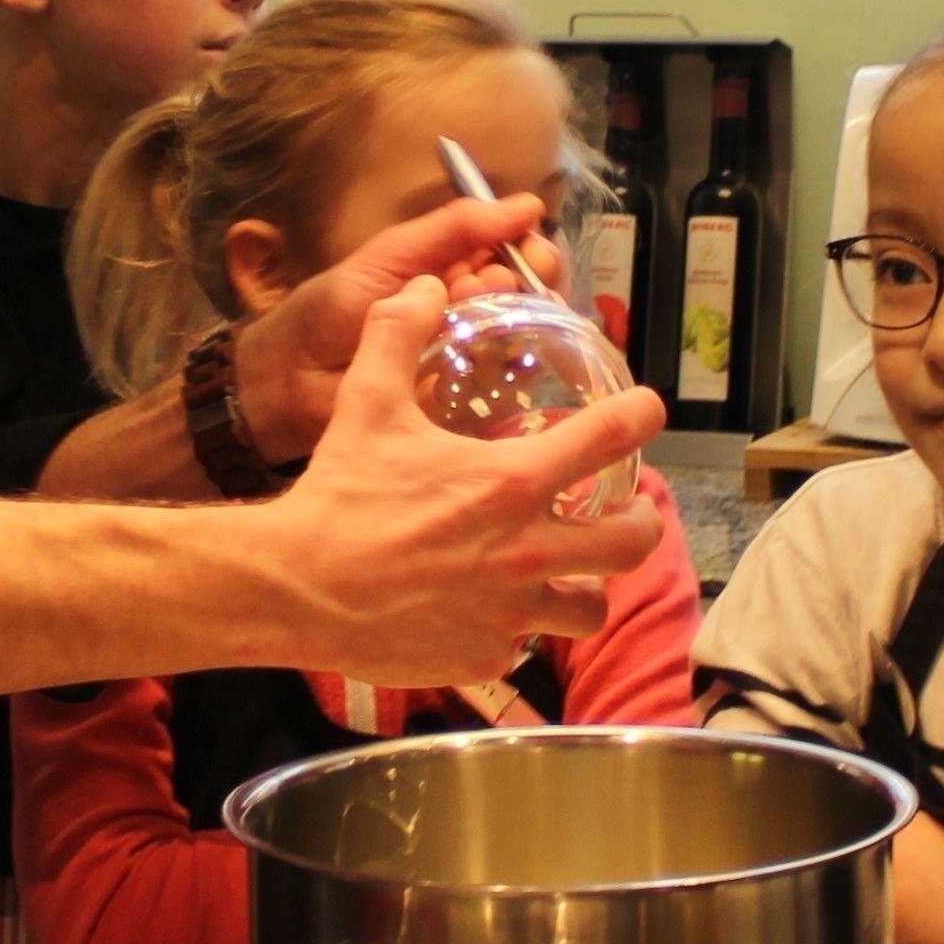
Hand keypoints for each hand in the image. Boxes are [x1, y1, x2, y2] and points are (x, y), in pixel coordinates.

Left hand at [227, 193, 552, 464]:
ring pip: (527, 340)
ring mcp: (475, 362)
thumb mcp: (393, 255)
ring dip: (509, 321)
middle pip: (536, 297)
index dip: (532, 250)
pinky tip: (472, 357)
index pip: (521, 255)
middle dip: (530, 283)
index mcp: (460, 271)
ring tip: (466, 311)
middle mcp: (477, 315)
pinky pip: (502, 387)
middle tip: (495, 282)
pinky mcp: (465, 405)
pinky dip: (498, 370)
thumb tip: (528, 206)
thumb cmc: (332, 308)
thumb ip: (455, 228)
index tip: (527, 247)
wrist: (288, 378)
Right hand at [256, 272, 666, 685]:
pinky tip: (491, 611)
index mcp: (511, 480)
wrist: (296, 587)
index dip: (642, 415)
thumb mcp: (366, 402)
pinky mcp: (484, 657)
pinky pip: (524, 647)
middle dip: (641, 522)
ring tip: (567, 573)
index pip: (612, 436)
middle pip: (633, 541)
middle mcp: (527, 550)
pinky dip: (517, 628)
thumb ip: (398, 334)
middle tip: (625, 511)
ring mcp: (510, 612)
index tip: (647, 410)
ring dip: (584, 586)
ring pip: (589, 607)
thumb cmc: (337, 493)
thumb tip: (426, 286)